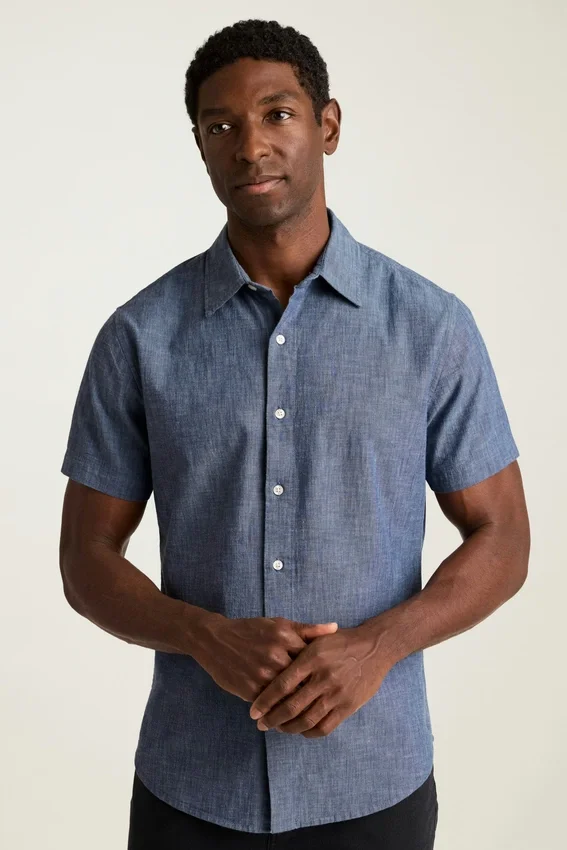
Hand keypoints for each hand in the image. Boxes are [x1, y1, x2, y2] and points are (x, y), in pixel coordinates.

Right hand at [190, 614, 338, 702]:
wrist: (215, 640)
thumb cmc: (251, 631)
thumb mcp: (279, 624)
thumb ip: (307, 630)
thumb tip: (335, 628)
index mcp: (285, 637)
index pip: (314, 659)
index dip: (324, 672)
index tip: (333, 681)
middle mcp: (276, 656)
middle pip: (304, 681)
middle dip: (315, 694)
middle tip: (327, 704)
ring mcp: (263, 674)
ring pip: (289, 697)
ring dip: (299, 708)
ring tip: (311, 716)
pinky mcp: (250, 689)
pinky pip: (271, 706)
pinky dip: (280, 713)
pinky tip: (288, 719)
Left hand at [249, 626, 389, 737]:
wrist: (375, 647)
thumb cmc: (342, 642)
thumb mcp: (318, 639)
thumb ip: (296, 651)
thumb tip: (272, 664)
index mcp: (312, 658)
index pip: (282, 685)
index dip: (265, 701)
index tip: (254, 711)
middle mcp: (323, 677)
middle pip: (292, 706)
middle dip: (272, 719)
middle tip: (261, 724)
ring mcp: (337, 693)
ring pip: (307, 719)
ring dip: (288, 728)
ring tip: (278, 728)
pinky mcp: (349, 706)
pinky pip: (325, 726)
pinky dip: (309, 732)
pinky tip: (300, 730)